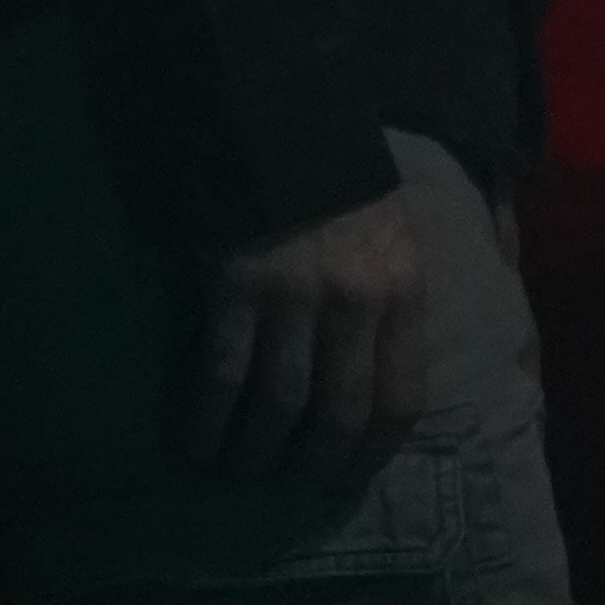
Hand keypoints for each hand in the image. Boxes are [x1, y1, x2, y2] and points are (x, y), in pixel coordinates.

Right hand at [187, 186, 433, 489]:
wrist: (279, 122)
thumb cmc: (345, 184)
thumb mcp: (401, 235)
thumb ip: (404, 301)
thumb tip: (400, 373)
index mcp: (404, 289)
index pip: (402, 397)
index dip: (376, 450)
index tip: (354, 475)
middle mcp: (355, 302)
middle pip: (342, 412)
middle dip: (319, 462)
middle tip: (301, 483)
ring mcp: (293, 298)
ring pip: (282, 404)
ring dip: (261, 450)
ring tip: (246, 469)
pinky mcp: (235, 290)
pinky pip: (224, 376)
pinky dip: (209, 420)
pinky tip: (199, 444)